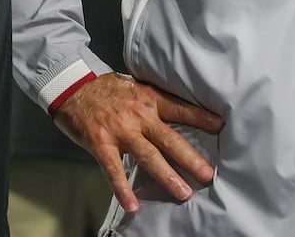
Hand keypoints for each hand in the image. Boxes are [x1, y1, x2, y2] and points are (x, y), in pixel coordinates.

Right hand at [52, 73, 224, 213]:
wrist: (73, 87)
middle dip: (190, 158)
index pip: (180, 109)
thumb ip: (154, 101)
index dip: (201, 118)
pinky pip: (113, 170)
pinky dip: (123, 190)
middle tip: (208, 174)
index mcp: (149, 99)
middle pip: (169, 139)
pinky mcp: (101, 144)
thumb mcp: (135, 87)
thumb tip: (178, 112)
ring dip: (166, 176)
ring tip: (183, 193)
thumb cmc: (107, 89)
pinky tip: (133, 206)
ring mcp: (120, 131)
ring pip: (147, 157)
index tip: (221, 127)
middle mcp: (139, 115)